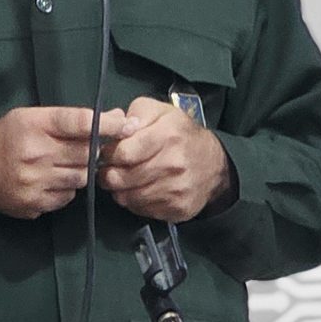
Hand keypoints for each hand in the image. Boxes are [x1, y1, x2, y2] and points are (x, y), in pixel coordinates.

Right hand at [0, 106, 130, 218]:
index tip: (127, 124)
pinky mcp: (35, 203)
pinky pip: (68, 196)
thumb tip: (117, 116)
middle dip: (93, 150)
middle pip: (86, 153)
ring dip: (80, 171)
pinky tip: (51, 180)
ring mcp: (35, 181)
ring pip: (81, 177)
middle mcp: (35, 153)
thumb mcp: (30, 118)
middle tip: (88, 148)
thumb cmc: (5, 138)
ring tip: (63, 164)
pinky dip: (67, 189)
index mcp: (33, 124)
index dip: (108, 123)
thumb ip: (69, 119)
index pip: (80, 122)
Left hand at [99, 96, 231, 222]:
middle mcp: (173, 164)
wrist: (213, 164)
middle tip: (110, 169)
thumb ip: (135, 114)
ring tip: (124, 179)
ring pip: (127, 197)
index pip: (123, 153)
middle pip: (121, 178)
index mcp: (167, 135)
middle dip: (108, 174)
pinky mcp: (177, 209)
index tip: (107, 152)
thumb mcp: (160, 112)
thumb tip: (117, 126)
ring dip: (120, 189)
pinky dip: (134, 201)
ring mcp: (176, 189)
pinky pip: (141, 209)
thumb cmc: (180, 135)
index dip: (108, 154)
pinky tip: (140, 189)